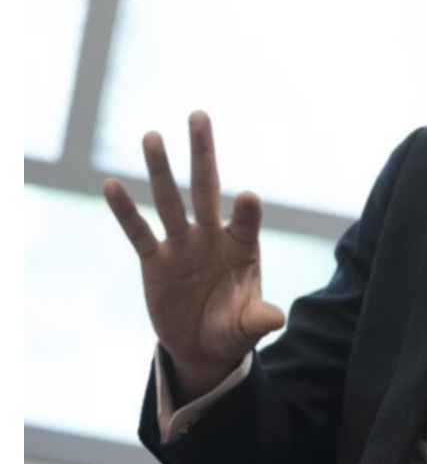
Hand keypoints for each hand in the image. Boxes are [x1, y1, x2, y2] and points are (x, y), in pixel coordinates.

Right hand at [104, 111, 284, 401]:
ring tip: (152, 136)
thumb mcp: (247, 327)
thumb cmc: (232, 329)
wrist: (202, 347)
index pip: (247, 219)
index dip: (247, 210)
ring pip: (170, 200)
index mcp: (242, 245)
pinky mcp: (155, 262)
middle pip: (206, 187)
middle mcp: (211, 236)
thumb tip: (277, 319)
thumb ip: (259, 319)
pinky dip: (125, 211)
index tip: (248, 198)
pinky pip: (139, 232)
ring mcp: (182, 245)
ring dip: (161, 170)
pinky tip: (112, 184)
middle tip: (199, 116)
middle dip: (203, 153)